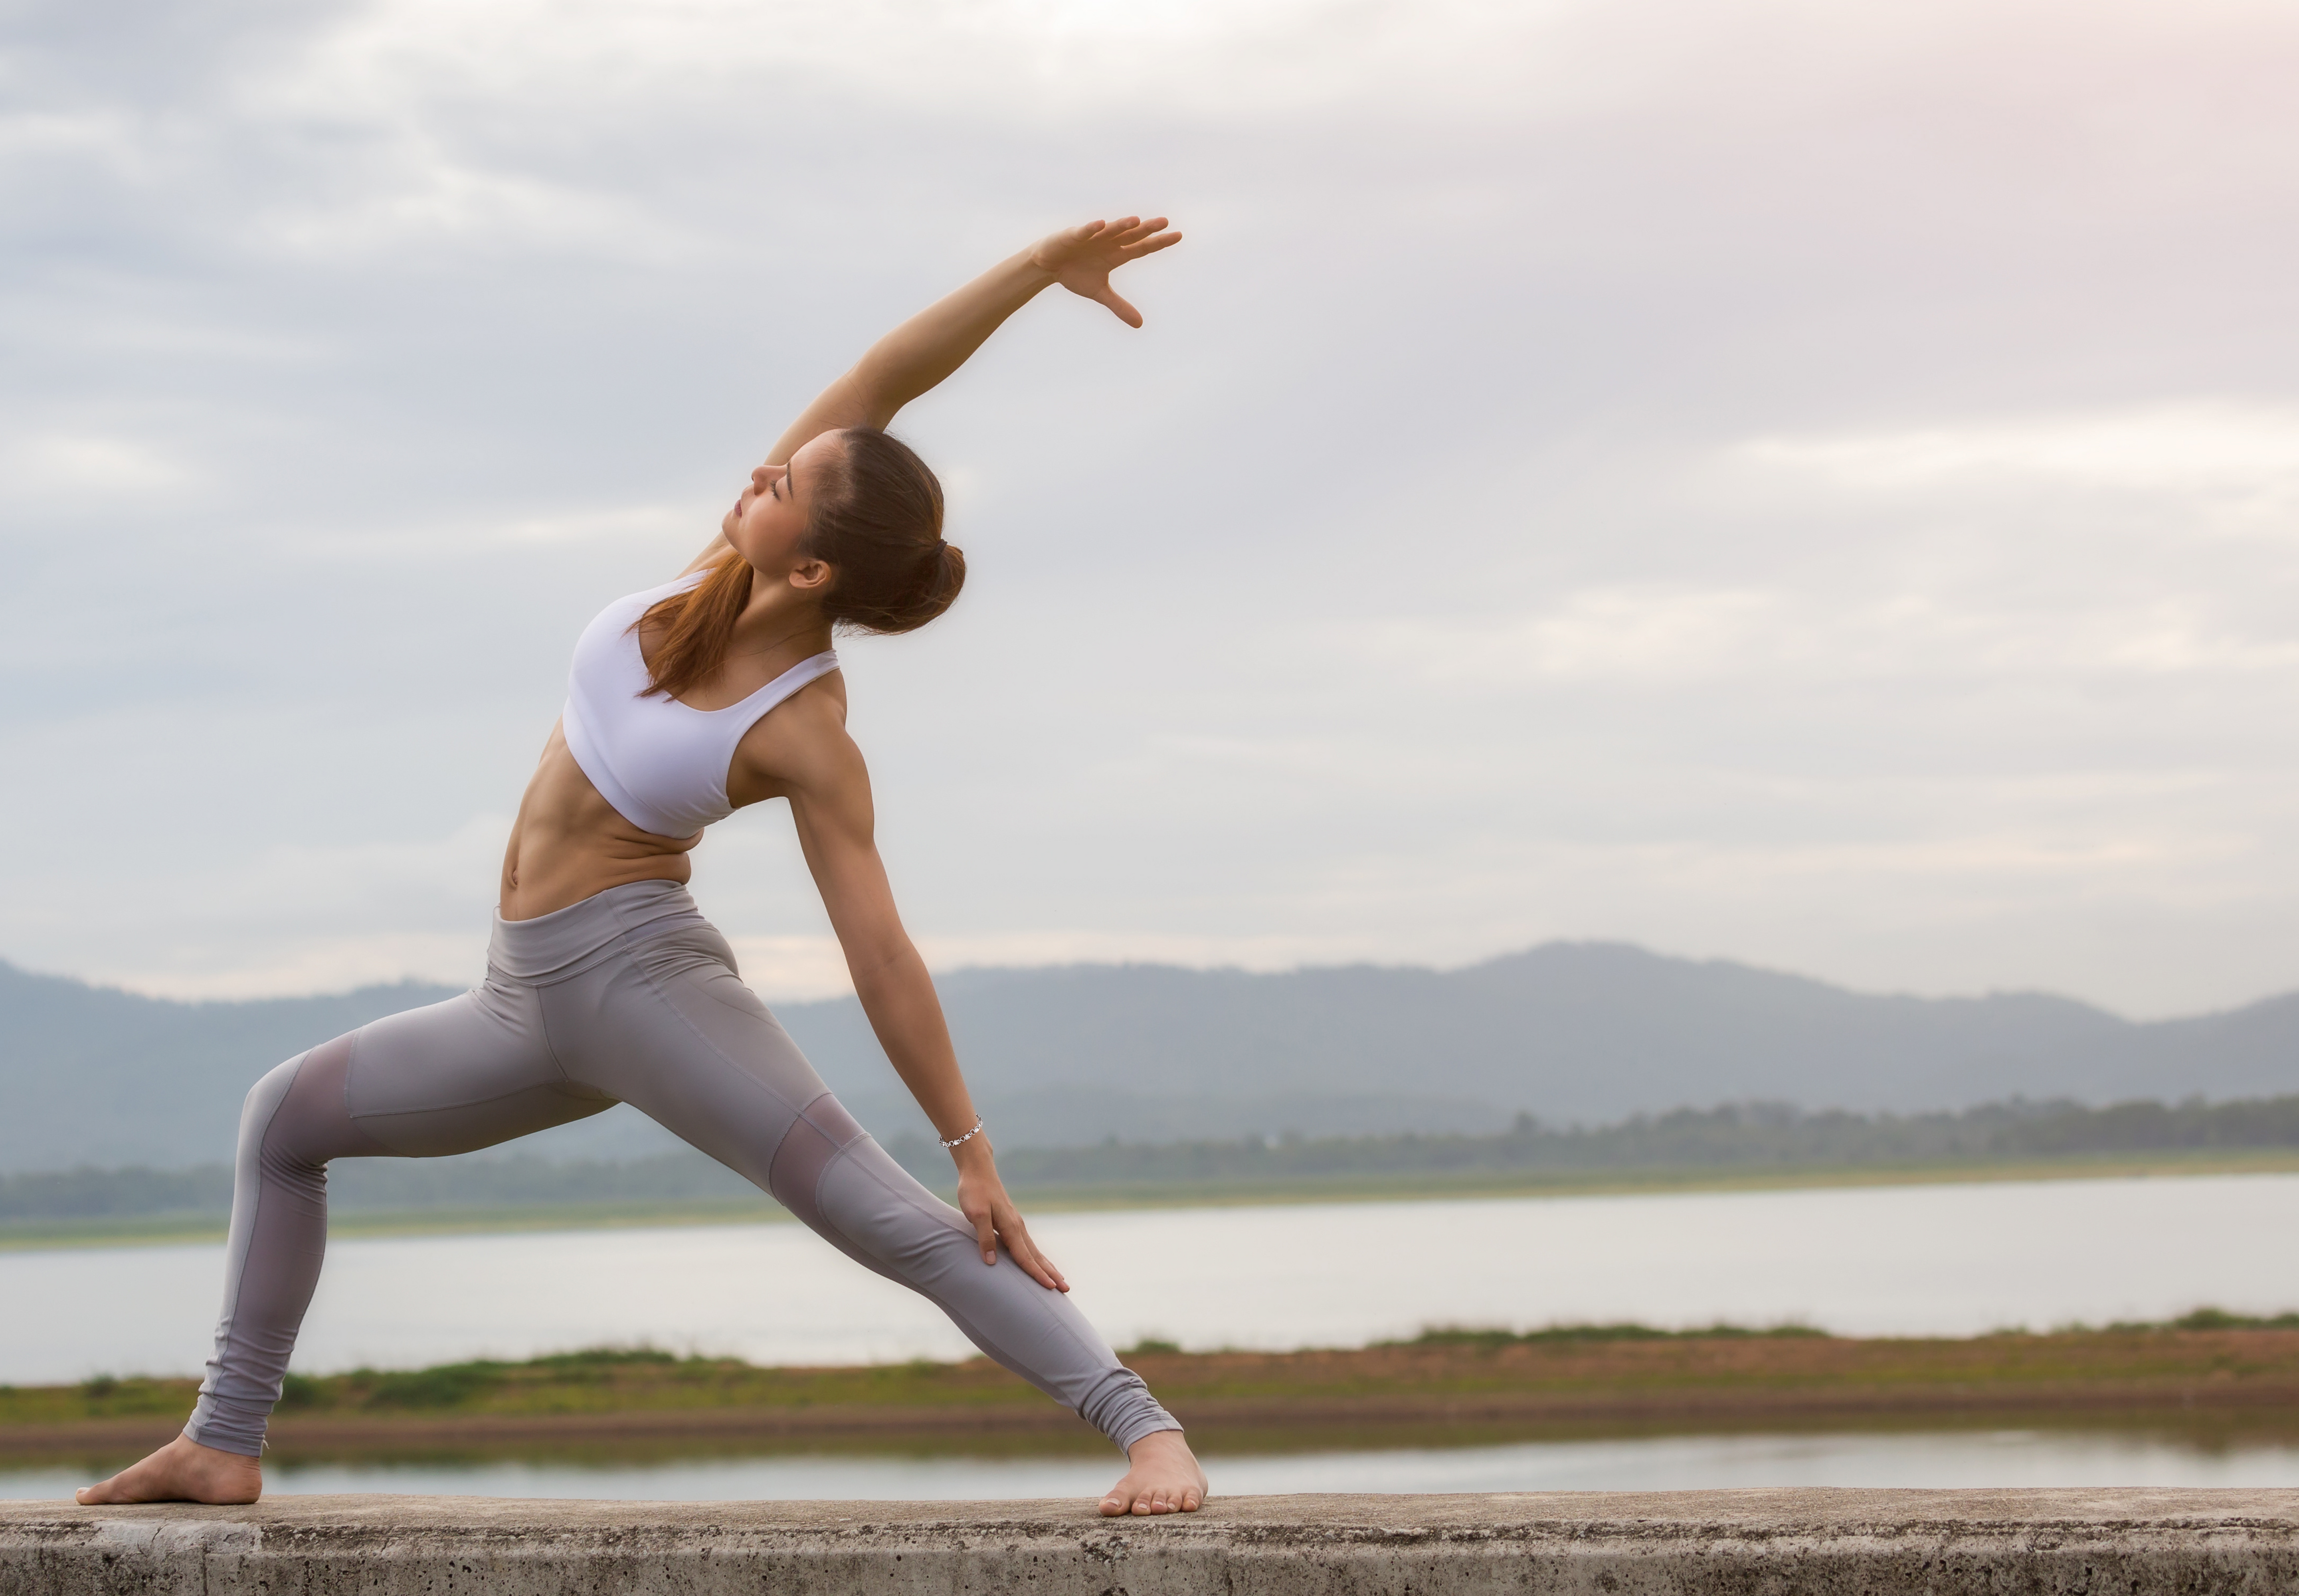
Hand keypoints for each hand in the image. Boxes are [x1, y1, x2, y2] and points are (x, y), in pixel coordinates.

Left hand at [954, 1144, 1069, 1290]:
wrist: (978, 1170)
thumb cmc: (975, 1191)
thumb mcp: (976, 1214)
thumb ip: (984, 1237)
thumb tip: (992, 1262)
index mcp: (1011, 1227)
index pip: (1025, 1257)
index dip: (1036, 1274)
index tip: (1050, 1288)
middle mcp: (1018, 1227)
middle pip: (1036, 1256)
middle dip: (1051, 1273)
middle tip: (1066, 1289)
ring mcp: (1016, 1224)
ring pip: (1034, 1251)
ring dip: (1047, 1266)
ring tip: (1058, 1279)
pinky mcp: (1011, 1222)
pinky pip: (1027, 1245)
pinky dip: (1036, 1257)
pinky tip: (1038, 1261)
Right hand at [1028, 216, 1182, 327]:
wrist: (1048, 265)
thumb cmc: (1076, 274)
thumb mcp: (1099, 293)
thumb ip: (1120, 306)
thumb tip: (1140, 325)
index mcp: (1117, 255)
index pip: (1143, 248)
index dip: (1159, 243)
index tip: (1179, 235)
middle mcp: (1109, 242)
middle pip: (1131, 235)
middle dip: (1147, 229)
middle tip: (1165, 222)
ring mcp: (1092, 237)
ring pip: (1110, 230)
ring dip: (1122, 225)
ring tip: (1136, 221)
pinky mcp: (1073, 235)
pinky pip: (1084, 232)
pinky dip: (1091, 229)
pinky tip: (1100, 225)